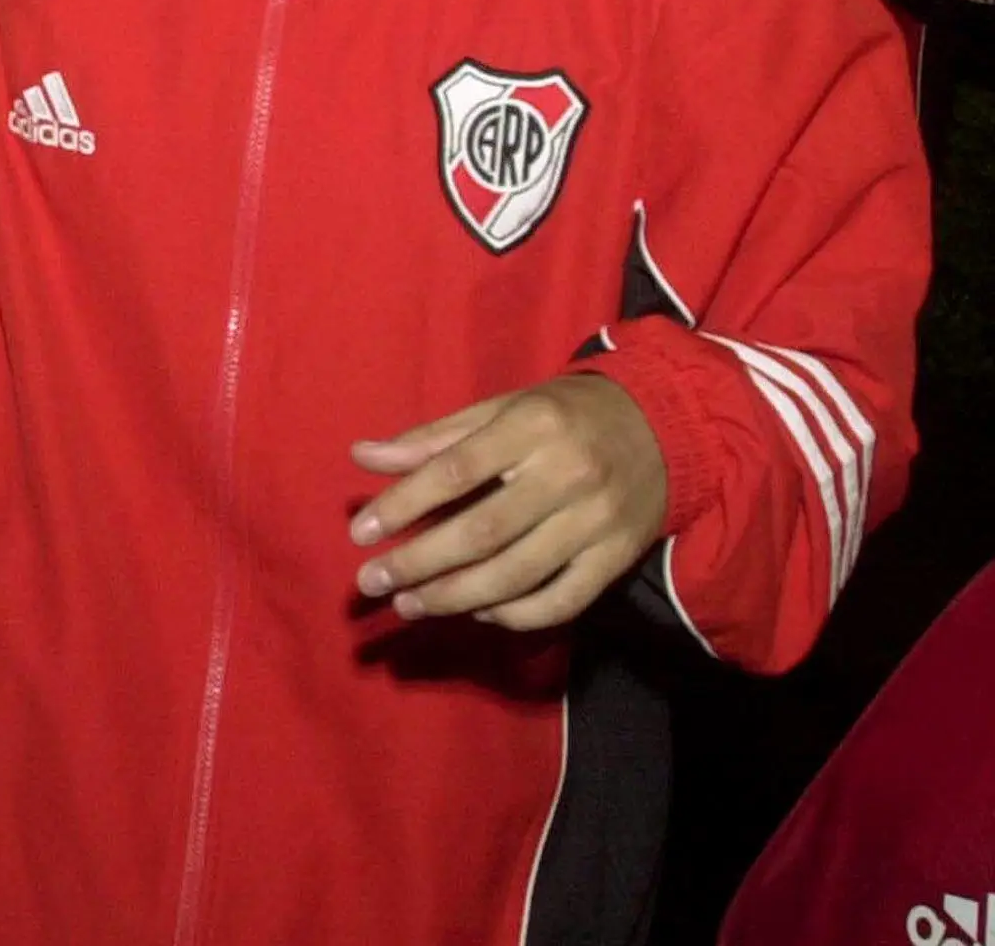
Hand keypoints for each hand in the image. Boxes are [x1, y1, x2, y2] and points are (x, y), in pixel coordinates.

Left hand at [348, 373, 666, 630]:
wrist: (665, 428)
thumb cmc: (563, 417)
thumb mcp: (499, 410)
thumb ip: (432, 438)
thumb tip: (362, 456)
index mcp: (530, 426)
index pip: (456, 471)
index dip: (403, 504)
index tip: (359, 532)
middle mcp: (566, 475)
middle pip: (482, 532)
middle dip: (419, 563)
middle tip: (372, 582)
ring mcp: (596, 522)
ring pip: (516, 575)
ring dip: (455, 597)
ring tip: (409, 604)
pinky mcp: (617, 558)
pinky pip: (560, 602)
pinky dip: (514, 615)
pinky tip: (477, 611)